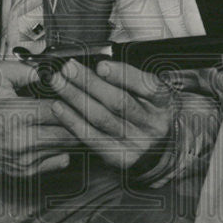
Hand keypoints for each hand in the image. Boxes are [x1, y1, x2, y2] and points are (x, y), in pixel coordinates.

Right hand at [0, 59, 73, 175]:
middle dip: (79, 117)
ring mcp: (25, 160)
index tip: (78, 91)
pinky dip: (63, 148)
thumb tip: (53, 70)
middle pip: (70, 132)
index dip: (73, 98)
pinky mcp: (26, 172)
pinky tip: (57, 134)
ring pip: (68, 147)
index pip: (59, 109)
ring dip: (74, 133)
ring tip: (74, 118)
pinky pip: (60, 161)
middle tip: (85, 106)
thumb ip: (26, 69)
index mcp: (15, 115)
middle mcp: (22, 141)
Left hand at [48, 59, 174, 170]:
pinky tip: (59, 108)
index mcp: (164, 102)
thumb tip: (97, 65)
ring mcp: (137, 144)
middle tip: (68, 69)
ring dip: (75, 98)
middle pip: (118, 102)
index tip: (101, 65)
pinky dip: (72, 121)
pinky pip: (91, 138)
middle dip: (89, 82)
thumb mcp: (150, 94)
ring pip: (101, 118)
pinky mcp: (120, 157)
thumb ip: (129, 79)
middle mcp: (153, 124)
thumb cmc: (149, 115)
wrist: (160, 150)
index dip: (122, 75)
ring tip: (58, 83)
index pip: (146, 86)